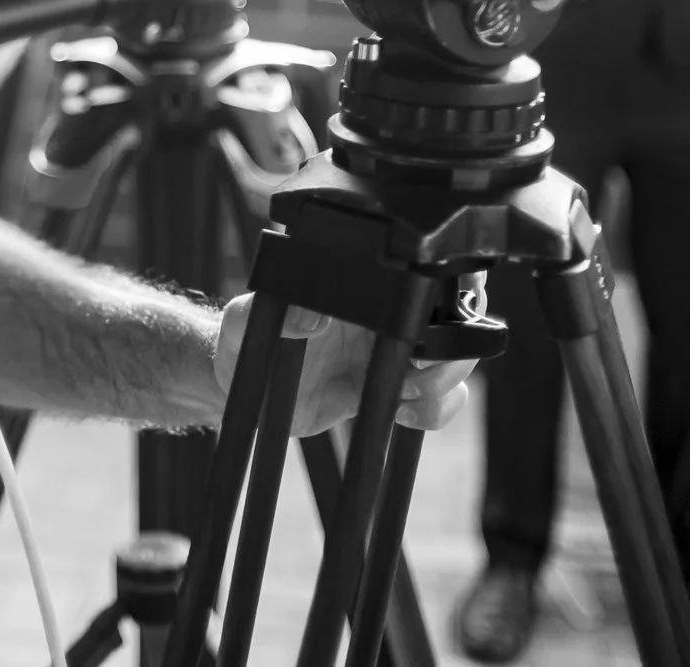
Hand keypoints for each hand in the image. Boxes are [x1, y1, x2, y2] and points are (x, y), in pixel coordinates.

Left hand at [212, 295, 472, 435]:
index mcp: (359, 287)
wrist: (236, 385)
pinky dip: (435, 411)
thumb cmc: (239, 337)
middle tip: (418, 370)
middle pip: (453, 323)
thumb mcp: (244, 319)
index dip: (452, 291)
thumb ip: (268, 311)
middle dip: (453, 351)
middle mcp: (383, 317)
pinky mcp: (385, 391)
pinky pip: (433, 400)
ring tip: (406, 397)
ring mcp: (389, 354)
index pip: (422, 275)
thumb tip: (311, 317)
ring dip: (445, 384)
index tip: (443, 318)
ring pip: (451, 364)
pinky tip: (404, 415)